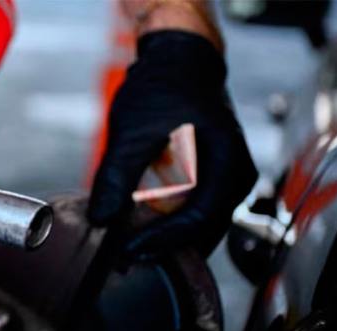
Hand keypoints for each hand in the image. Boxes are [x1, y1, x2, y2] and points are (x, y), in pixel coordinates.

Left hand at [88, 30, 257, 259]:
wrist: (178, 63)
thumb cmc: (163, 89)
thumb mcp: (132, 131)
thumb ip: (118, 176)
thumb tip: (100, 217)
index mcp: (227, 163)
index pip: (198, 218)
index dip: (162, 241)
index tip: (128, 251)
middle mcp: (236, 177)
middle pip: (203, 230)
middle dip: (164, 249)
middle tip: (124, 261)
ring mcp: (227, 181)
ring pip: (200, 227)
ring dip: (167, 242)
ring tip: (129, 253)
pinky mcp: (212, 182)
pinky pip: (194, 215)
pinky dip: (169, 227)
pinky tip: (140, 234)